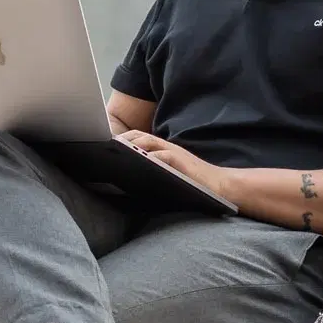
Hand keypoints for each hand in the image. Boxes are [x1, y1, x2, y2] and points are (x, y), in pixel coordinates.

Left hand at [115, 130, 231, 198]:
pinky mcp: (180, 161)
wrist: (219, 186)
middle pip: (139, 136)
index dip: (120, 140)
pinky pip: (162, 156)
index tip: (104, 145)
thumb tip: (129, 178)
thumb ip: (154, 170)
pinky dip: (149, 157)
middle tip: (103, 146)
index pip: (137, 138)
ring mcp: (173, 153)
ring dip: (130, 144)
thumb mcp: (169, 174)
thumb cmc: (192, 184)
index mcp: (162, 150)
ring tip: (114, 149)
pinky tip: (137, 161)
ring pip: (147, 142)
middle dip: (120, 140)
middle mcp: (166, 147)